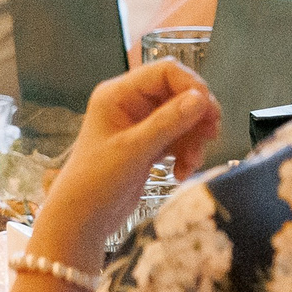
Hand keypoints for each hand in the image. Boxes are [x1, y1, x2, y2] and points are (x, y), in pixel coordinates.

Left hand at [36, 61, 222, 261]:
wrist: (82, 219)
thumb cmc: (95, 182)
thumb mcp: (133, 150)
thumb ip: (168, 123)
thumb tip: (201, 99)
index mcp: (119, 94)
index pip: (165, 72)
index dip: (192, 86)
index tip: (209, 110)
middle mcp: (131, 104)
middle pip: (179, 94)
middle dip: (196, 117)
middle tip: (210, 136)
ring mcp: (140, 124)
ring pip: (183, 117)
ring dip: (193, 139)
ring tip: (191, 163)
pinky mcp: (149, 144)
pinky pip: (179, 137)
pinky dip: (186, 153)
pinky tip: (181, 172)